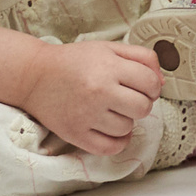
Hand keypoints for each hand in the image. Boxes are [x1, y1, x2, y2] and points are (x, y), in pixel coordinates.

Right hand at [17, 40, 161, 155]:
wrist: (34, 76)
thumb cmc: (74, 61)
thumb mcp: (108, 48)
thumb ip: (141, 58)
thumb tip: (161, 82)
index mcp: (109, 67)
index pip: (151, 84)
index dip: (152, 86)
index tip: (143, 86)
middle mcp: (99, 92)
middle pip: (143, 108)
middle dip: (141, 104)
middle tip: (128, 98)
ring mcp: (86, 115)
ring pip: (127, 128)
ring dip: (126, 121)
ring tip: (112, 110)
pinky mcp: (75, 134)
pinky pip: (111, 148)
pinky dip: (118, 141)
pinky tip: (113, 129)